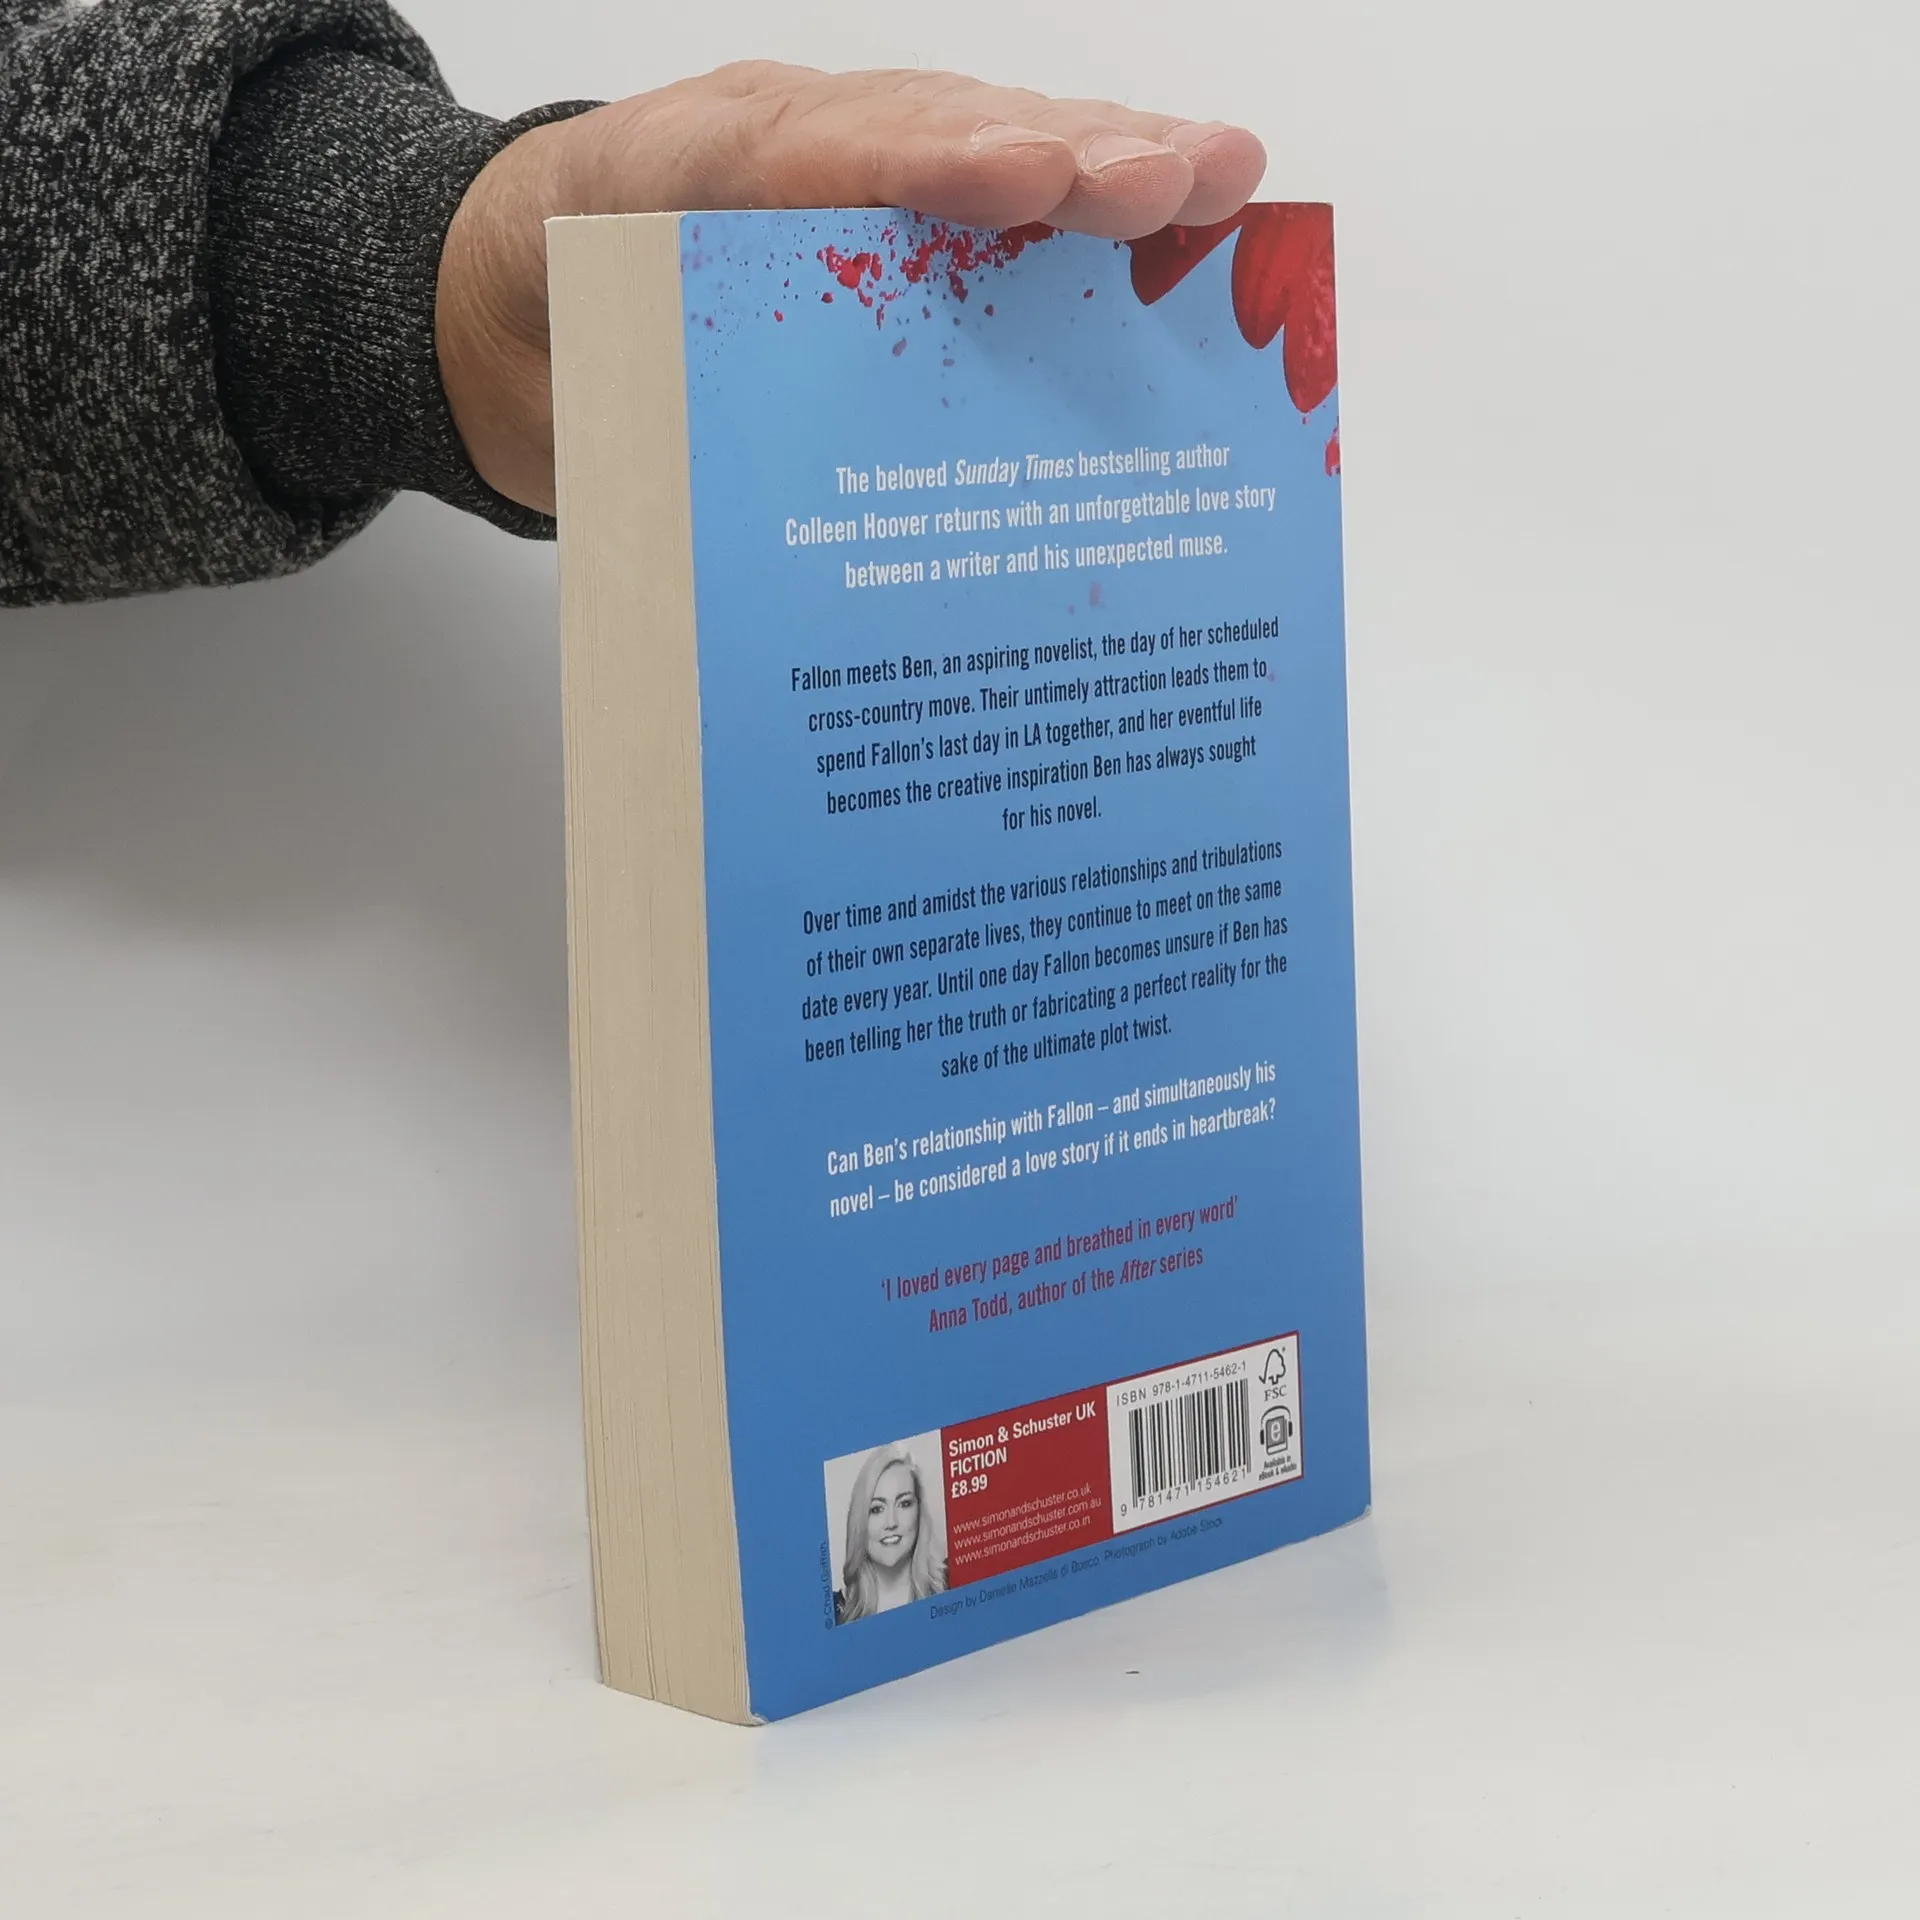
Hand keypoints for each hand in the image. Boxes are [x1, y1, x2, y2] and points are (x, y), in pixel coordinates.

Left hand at [436, 63, 1266, 513]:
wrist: (504, 319)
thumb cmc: (549, 323)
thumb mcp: (580, 360)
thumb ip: (656, 386)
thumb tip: (771, 490)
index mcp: (714, 170)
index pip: (834, 155)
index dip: (940, 166)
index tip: (1037, 181)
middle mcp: (809, 165)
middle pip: (954, 136)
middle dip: (1074, 157)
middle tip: (1184, 179)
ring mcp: (859, 196)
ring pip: (994, 163)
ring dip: (1110, 177)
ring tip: (1221, 183)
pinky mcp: (889, 263)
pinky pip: (992, 244)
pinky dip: (1086, 251)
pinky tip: (1175, 263)